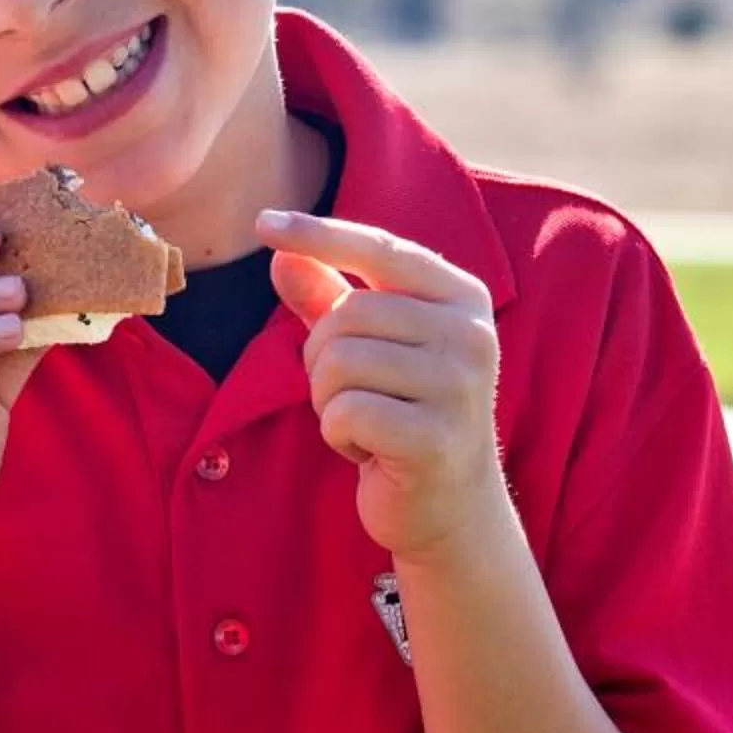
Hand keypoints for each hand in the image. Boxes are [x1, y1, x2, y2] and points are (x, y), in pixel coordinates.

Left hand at [261, 210, 513, 564]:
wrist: (452, 509)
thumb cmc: (405, 416)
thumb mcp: (369, 350)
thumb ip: (328, 301)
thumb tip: (280, 258)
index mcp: (462, 298)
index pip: (381, 248)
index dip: (318, 233)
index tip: (262, 223)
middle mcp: (470, 333)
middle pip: (347, 313)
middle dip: (322, 357)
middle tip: (351, 395)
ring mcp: (459, 386)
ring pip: (339, 361)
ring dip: (329, 400)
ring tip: (364, 423)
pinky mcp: (435, 437)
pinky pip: (345, 411)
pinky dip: (338, 434)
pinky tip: (370, 451)